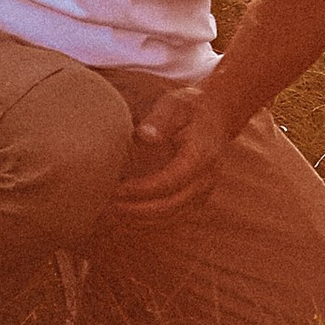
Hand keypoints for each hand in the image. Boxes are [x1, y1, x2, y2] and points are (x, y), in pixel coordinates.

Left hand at [110, 79, 236, 218]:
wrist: (216, 116)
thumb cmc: (189, 108)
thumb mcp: (175, 104)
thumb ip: (160, 119)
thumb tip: (144, 135)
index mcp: (201, 155)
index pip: (171, 180)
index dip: (142, 189)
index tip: (117, 189)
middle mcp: (205, 179)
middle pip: (170, 206)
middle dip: (137, 210)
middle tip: (107, 205)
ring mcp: (203, 192)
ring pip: (171, 217)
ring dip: (140, 219)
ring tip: (112, 211)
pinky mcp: (196, 199)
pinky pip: (172, 217)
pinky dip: (148, 220)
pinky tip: (125, 214)